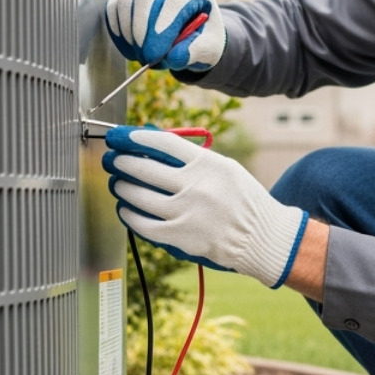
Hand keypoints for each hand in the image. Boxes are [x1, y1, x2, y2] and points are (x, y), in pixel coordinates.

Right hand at [104, 0, 227, 71]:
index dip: (161, 28)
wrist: (194, 32)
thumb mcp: (209, 49)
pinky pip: (115, 6)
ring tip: (141, 56)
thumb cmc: (203, 39)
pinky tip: (130, 48)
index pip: (174, 1)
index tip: (155, 55)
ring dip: (129, 32)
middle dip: (142, 31)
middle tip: (145, 58)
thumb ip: (196, 52)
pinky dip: (118, 29)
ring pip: (127, 0)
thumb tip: (175, 58)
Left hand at [104, 127, 308, 288]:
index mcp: (209, 164)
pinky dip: (129, 214)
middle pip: (145, 168)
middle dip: (122, 162)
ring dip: (122, 187)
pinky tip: (125, 208)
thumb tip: (154, 144)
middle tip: (112, 160)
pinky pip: (143, 224)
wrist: (262, 237)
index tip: (122, 137)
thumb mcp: (226, 169)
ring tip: (118, 183)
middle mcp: (196, 187)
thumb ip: (192, 158)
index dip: (135, 137)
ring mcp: (186, 213)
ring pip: (139, 196)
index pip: (163, 142)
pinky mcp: (180, 237)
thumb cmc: (243, 200)